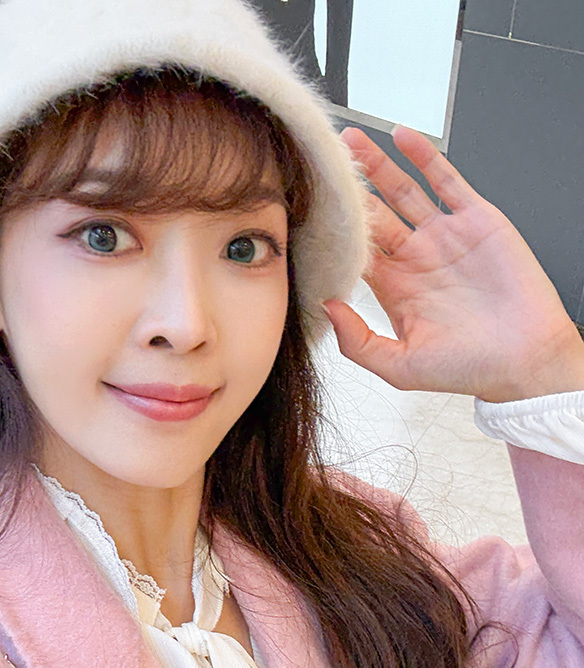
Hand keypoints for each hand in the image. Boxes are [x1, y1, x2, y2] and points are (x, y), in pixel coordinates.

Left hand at [322, 125, 583, 402]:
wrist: (524, 360)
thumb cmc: (467, 368)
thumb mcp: (399, 367)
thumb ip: (357, 341)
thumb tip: (326, 306)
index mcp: (395, 289)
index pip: (354, 251)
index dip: (331, 232)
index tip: (304, 212)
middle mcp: (416, 258)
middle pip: (373, 214)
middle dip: (348, 191)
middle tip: (321, 164)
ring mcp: (444, 236)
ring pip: (403, 190)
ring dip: (378, 165)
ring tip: (351, 141)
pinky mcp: (476, 219)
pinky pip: (447, 179)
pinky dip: (425, 156)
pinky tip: (402, 137)